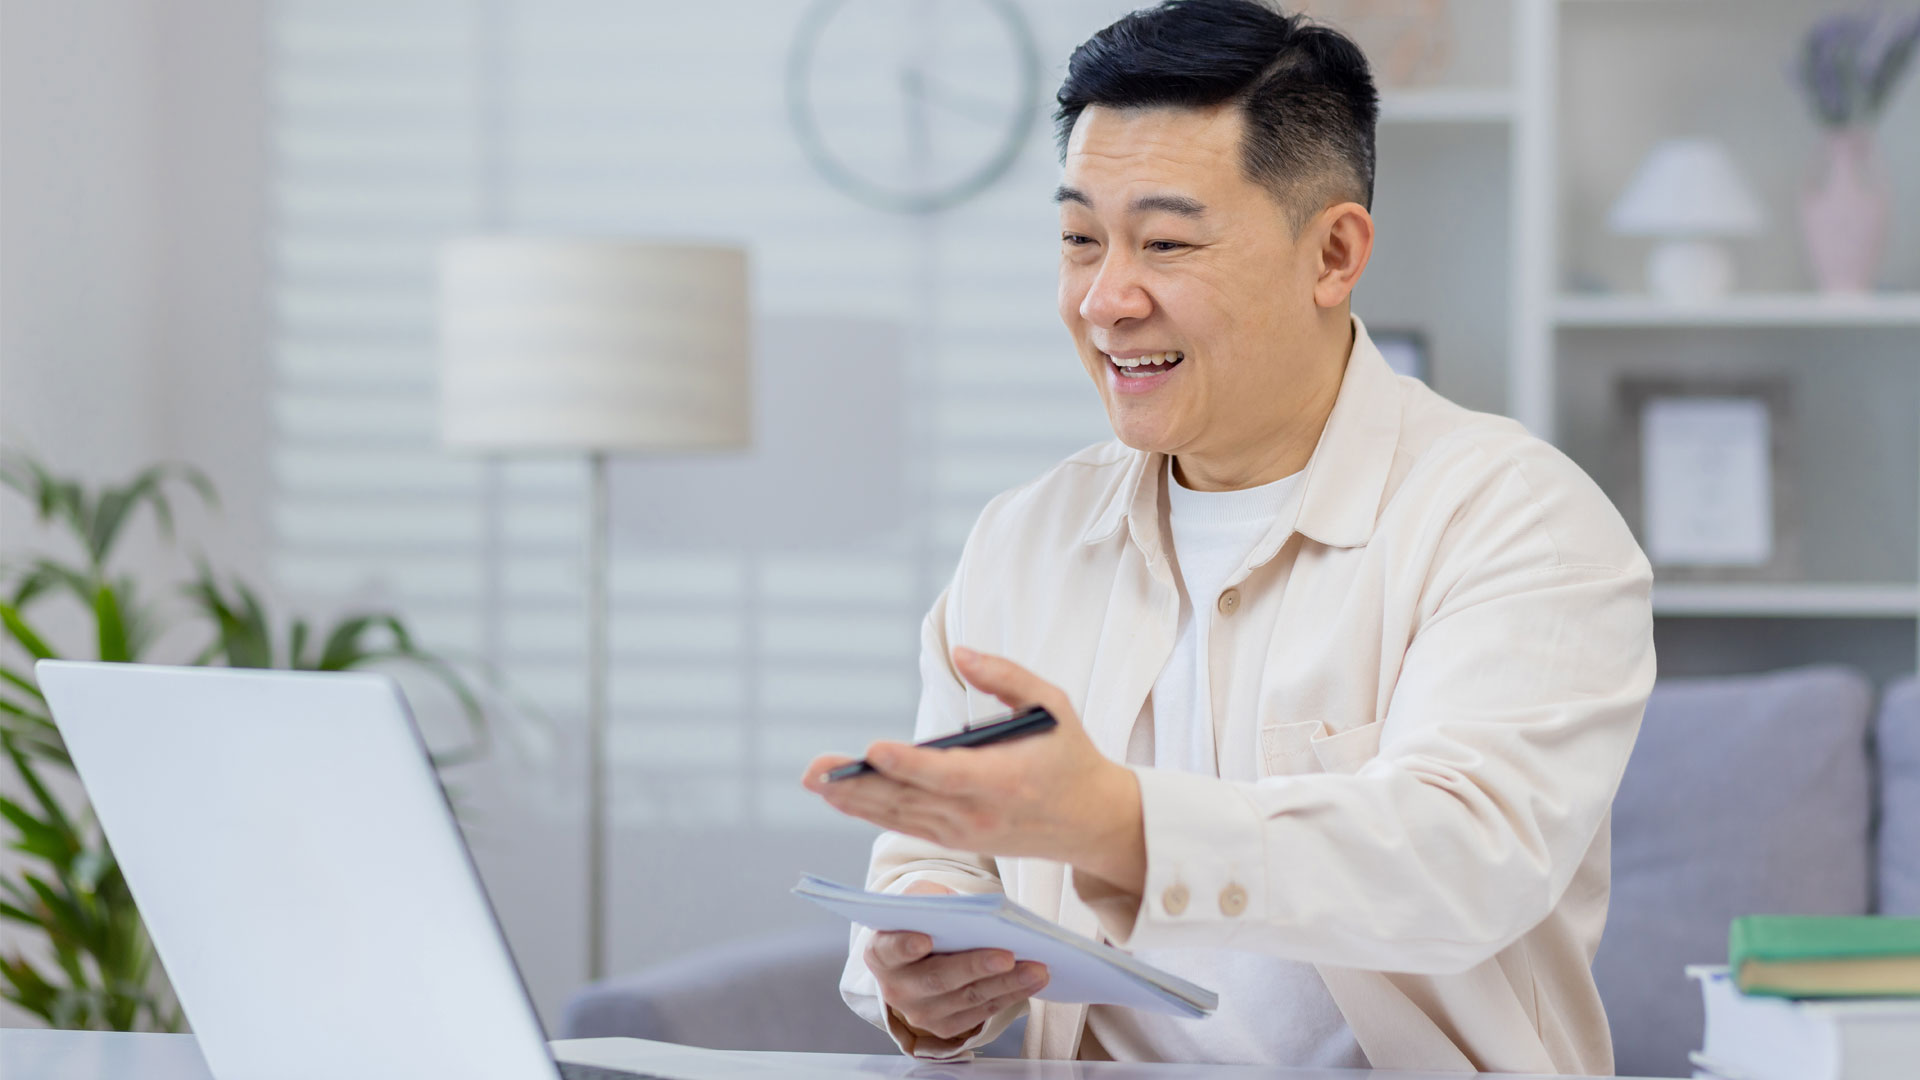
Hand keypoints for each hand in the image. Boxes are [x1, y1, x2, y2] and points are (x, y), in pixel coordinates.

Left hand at [802, 647, 1146, 892]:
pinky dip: (871, 812)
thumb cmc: (1070, 754)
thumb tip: (962, 653)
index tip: (873, 748)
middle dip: (858, 783)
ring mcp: (965, 832)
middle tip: (814, 768)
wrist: (1092, 822)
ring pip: (899, 816)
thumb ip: (1006, 676)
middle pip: (909, 799)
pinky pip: (906, 825)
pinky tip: (842, 797)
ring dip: (854, 799)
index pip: (946, 774)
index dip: (907, 764)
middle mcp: (979, 814)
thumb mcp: (1053, 704)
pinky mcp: (958, 840)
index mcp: (1004, 780)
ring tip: (814, 780)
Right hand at [865, 881, 1048, 1040]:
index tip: (925, 938)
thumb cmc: (921, 923)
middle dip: (975, 967)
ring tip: (1037, 969)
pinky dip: (1010, 995)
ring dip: (1006, 984)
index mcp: (881, 954)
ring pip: (967, 999)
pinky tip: (1032, 981)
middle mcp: (896, 989)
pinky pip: (982, 1012)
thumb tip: (966, 909)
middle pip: (938, 979)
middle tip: (1007, 956)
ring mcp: (921, 1013)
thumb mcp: (918, 902)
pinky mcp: (945, 1027)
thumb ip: (932, 900)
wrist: (917, 957)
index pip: (890, 950)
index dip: (905, 945)